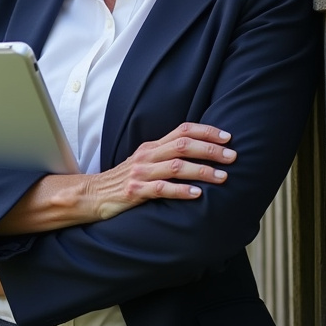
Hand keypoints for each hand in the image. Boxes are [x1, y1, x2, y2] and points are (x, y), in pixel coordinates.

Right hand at [88, 122, 235, 220]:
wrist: (93, 195)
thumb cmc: (126, 180)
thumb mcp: (146, 162)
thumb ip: (168, 156)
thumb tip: (200, 152)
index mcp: (152, 146)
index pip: (182, 130)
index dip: (206, 131)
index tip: (228, 137)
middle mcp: (147, 155)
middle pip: (183, 145)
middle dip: (211, 150)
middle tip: (232, 156)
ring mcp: (140, 173)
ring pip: (176, 166)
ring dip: (202, 171)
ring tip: (222, 177)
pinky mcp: (134, 191)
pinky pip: (161, 189)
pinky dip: (181, 190)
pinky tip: (197, 194)